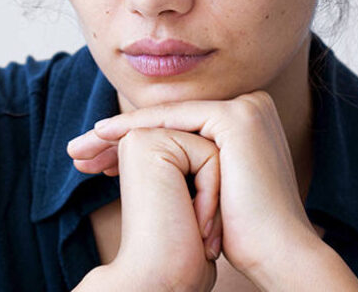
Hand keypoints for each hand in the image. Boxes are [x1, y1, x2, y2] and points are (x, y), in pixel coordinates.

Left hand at [68, 92, 322, 285]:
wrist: (278, 252)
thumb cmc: (245, 233)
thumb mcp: (212, 190)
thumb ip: (194, 166)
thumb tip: (161, 167)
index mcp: (248, 119)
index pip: (178, 126)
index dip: (133, 142)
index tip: (96, 161)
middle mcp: (252, 106)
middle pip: (170, 121)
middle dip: (120, 138)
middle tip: (79, 153)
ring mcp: (247, 108)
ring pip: (167, 118)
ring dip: (118, 132)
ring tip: (81, 149)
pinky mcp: (236, 118)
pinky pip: (173, 120)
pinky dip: (135, 128)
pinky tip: (104, 137)